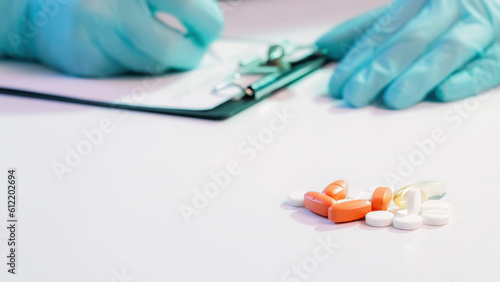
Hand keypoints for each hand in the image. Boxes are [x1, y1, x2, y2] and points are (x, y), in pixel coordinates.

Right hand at [1, 0, 223, 76]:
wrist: (44, 7)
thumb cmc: (106, 0)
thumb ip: (175, 2)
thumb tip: (209, 25)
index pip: (189, 7)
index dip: (207, 23)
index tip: (208, 28)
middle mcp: (116, 3)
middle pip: (172, 50)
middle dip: (190, 55)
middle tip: (193, 48)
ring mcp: (97, 31)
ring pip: (151, 67)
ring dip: (163, 61)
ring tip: (158, 44)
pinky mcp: (84, 57)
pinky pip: (127, 72)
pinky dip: (135, 64)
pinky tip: (125, 47)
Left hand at [316, 0, 499, 108]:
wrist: (494, 2)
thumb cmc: (445, 10)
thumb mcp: (407, 11)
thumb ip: (368, 28)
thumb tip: (324, 45)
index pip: (383, 30)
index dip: (358, 58)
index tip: (338, 84)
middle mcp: (450, 8)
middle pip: (409, 40)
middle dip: (380, 70)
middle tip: (356, 96)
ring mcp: (480, 28)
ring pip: (446, 51)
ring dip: (418, 76)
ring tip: (393, 99)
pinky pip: (486, 66)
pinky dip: (465, 79)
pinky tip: (442, 92)